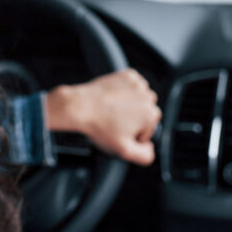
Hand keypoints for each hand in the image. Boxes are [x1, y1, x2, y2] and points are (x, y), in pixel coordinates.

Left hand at [45, 68, 161, 165]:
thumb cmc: (100, 126)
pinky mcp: (128, 75)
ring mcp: (138, 84)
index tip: (120, 133)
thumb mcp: (123, 150)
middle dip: (134, 119)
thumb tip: (150, 149)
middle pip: (146, 113)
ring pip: (140, 99)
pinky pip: (133, 85)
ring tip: (113, 111)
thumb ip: (144, 156)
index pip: (149, 130)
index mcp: (150, 115)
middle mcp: (147, 97)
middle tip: (115, 123)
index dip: (134, 135)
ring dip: (131, 104)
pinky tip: (114, 99)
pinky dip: (126, 91)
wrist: (80, 106)